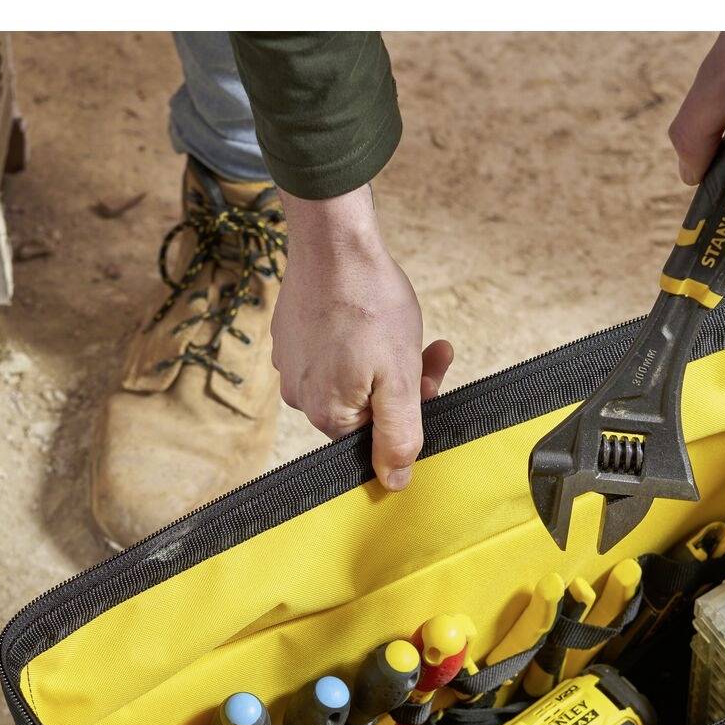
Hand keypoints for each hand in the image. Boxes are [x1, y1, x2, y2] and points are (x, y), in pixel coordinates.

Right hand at [273, 186, 454, 491]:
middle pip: (365, 408)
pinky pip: (333, 352)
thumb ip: (399, 437)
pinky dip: (359, 340)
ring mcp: (292, 363)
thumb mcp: (399, 380)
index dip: (408, 416)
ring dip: (387, 360)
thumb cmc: (369, 304)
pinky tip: (375, 315)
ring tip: (407, 327)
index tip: (429, 383)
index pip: (374, 439)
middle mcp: (300, 396)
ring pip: (352, 378)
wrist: (334, 240)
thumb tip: (394, 484)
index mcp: (326, 415)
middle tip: (432, 353)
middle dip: (404, 385)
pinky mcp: (291, 334)